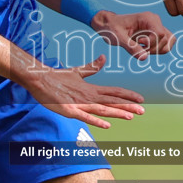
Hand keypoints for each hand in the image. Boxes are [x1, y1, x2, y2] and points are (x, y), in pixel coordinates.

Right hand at [20, 55, 145, 129]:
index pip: (114, 92)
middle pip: (112, 101)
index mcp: (91, 88)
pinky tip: (107, 125)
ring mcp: (80, 103)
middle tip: (143, 111)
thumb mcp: (77, 72)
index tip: (141, 99)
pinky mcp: (69, 110)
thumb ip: (91, 67)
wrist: (40, 78)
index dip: (128, 96)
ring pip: (102, 109)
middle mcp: (89, 95)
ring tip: (131, 117)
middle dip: (128, 107)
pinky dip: (96, 120)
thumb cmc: (57, 76)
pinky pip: (85, 116)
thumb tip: (103, 57)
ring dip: (117, 113)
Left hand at [93, 10, 174, 59]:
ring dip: (156, 50)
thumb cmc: (111, 28)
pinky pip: (165, 45)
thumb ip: (131, 47)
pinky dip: (157, 50)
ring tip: (141, 49)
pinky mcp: (156, 34)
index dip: (151, 43)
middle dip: (153, 48)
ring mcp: (157, 27)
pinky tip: (144, 49)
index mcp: (147, 18)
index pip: (160, 34)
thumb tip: (144, 58)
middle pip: (166, 40)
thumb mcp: (118, 38)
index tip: (138, 42)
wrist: (108, 24)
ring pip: (169, 43)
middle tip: (137, 48)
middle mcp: (155, 21)